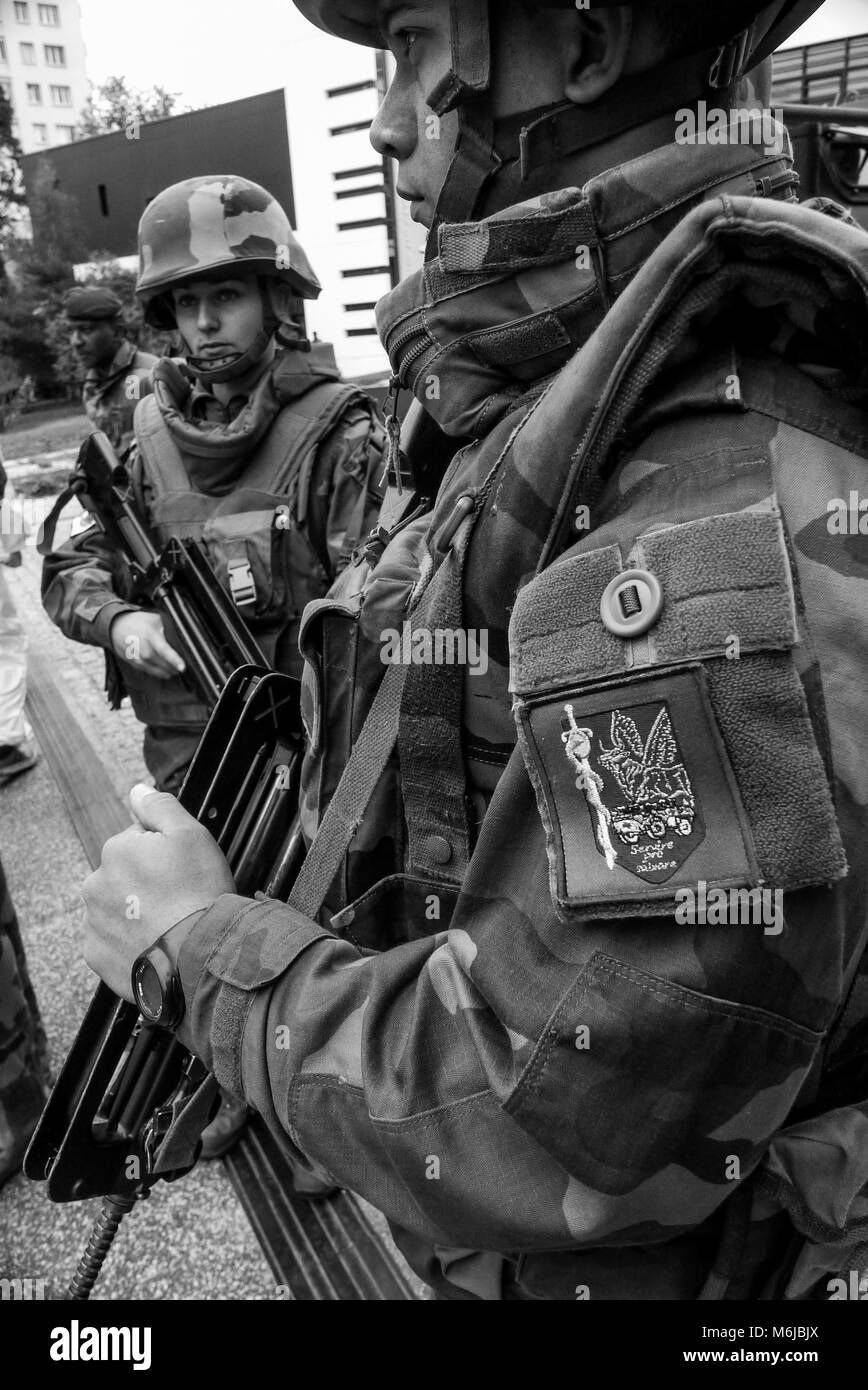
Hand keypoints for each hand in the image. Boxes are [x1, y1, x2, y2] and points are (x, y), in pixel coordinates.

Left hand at [83, 785, 235, 1000]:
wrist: (200, 955)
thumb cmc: (199, 891)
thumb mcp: (191, 834)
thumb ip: (159, 807)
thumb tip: (137, 790)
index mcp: (116, 850)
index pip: (137, 844)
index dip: (164, 856)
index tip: (183, 873)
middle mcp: (95, 884)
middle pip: (123, 878)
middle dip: (145, 886)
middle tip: (178, 901)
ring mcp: (94, 923)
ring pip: (116, 910)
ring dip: (136, 915)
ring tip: (169, 928)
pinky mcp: (98, 957)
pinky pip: (113, 943)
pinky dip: (130, 944)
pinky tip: (155, 947)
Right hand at [110, 610, 185, 679]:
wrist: (115, 625)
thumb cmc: (138, 621)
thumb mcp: (155, 619)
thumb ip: (168, 627)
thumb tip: (183, 634)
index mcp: (150, 636)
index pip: (164, 650)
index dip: (174, 660)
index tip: (183, 668)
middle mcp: (143, 649)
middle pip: (161, 663)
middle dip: (173, 667)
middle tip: (182, 668)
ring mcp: (137, 657)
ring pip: (154, 669)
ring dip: (166, 672)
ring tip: (174, 671)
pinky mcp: (133, 662)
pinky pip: (147, 671)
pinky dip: (157, 673)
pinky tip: (164, 673)